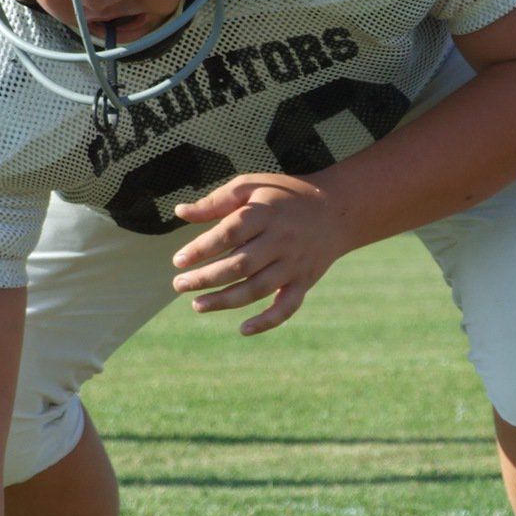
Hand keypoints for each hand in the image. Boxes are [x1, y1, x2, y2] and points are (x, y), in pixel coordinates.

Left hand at [171, 173, 347, 335]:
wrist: (337, 209)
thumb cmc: (285, 195)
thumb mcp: (252, 186)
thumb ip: (216, 201)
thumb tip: (180, 212)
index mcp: (266, 214)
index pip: (229, 233)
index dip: (202, 248)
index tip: (177, 261)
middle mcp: (281, 241)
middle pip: (240, 265)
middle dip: (206, 278)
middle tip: (179, 285)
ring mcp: (294, 264)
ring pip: (258, 288)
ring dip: (226, 301)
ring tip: (197, 305)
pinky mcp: (304, 281)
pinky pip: (287, 306)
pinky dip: (268, 321)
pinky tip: (243, 329)